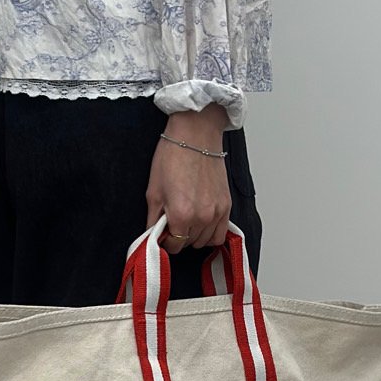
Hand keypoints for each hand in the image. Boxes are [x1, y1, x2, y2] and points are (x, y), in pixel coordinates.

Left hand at [145, 102, 230, 253]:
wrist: (195, 135)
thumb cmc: (173, 156)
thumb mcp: (154, 190)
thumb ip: (153, 219)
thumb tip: (153, 234)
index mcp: (181, 215)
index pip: (173, 245)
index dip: (166, 241)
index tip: (163, 233)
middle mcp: (202, 217)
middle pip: (189, 244)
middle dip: (179, 237)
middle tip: (172, 222)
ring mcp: (217, 212)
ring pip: (205, 241)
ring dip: (194, 236)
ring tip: (186, 220)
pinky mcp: (227, 205)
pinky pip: (220, 233)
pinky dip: (210, 233)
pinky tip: (201, 223)